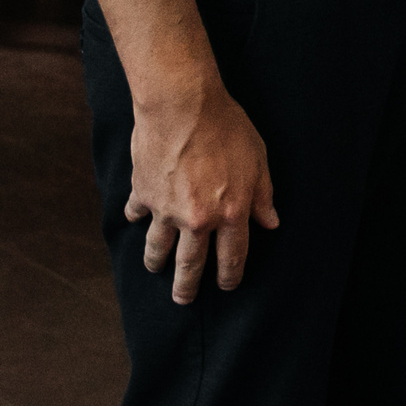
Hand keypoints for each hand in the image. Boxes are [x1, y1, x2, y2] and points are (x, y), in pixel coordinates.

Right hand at [125, 79, 277, 305]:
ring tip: (155, 269)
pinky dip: (136, 216)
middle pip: (190, 264)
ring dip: (157, 262)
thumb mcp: (257, 159)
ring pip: (159, 247)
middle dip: (187, 286)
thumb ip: (263, 194)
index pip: (232, 257)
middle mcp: (197, 219)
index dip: (230, 276)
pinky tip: (135, 219)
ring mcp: (166, 209)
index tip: (226, 285)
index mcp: (230, 213)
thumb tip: (270, 222)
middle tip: (182, 299)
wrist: (182, 106)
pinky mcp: (143, 193)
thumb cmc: (226, 127)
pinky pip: (138, 212)